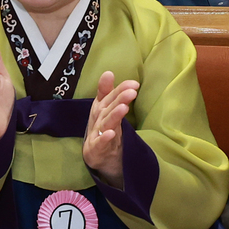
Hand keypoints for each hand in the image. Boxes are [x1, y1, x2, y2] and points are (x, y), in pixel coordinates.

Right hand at [82, 71, 138, 186]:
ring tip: (124, 108)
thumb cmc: (102, 128)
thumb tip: (108, 72)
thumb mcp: (105, 109)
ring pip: (105, 124)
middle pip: (109, 108)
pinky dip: (104, 138)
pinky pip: (99, 143)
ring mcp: (95, 134)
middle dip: (119, 99)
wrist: (98, 156)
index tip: (134, 84)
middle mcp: (97, 119)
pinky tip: (111, 133)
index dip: (121, 90)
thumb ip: (107, 92)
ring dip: (114, 115)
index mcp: (100, 109)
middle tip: (132, 92)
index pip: (110, 97)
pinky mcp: (94, 150)